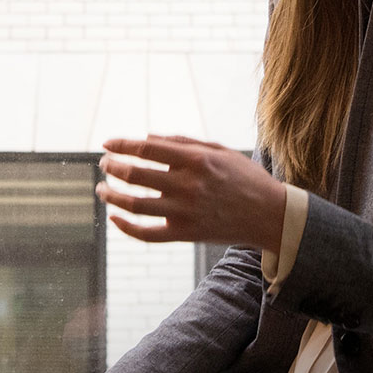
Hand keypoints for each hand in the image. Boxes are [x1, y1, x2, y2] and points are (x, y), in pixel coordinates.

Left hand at [97, 134, 286, 249]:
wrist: (270, 215)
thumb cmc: (244, 177)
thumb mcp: (218, 150)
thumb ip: (182, 142)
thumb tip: (146, 137)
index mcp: (195, 159)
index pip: (146, 148)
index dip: (121, 145)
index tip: (107, 144)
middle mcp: (188, 185)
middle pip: (134, 174)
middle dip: (112, 167)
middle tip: (104, 164)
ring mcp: (185, 211)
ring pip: (134, 205)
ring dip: (111, 195)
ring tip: (102, 189)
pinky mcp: (185, 234)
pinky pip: (147, 234)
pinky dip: (125, 227)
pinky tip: (114, 217)